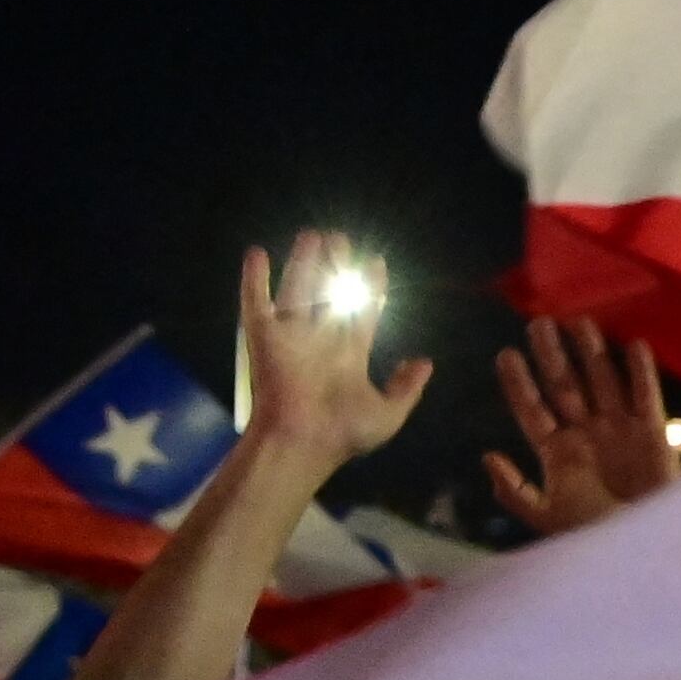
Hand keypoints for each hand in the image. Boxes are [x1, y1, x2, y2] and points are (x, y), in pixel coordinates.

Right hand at [235, 230, 433, 477]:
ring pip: (298, 290)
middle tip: (342, 239)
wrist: (303, 444)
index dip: (371, 287)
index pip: (363, 312)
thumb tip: (425, 362)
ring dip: (304, 262)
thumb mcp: (389, 413)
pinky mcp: (263, 338)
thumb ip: (407, 388)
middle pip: (331, 294)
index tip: (376, 262)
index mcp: (349, 356)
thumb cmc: (344, 435)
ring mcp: (292, 338)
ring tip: (313, 235)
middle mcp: (321, 341)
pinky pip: (256, 302)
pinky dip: (255, 279)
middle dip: (338, 266)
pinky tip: (257, 254)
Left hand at [485, 318, 680, 536]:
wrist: (643, 550)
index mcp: (557, 452)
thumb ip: (515, 489)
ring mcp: (618, 430)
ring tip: (578, 322)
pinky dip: (641, 373)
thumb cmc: (594, 534)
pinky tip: (633, 346)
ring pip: (601, 382)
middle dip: (551, 356)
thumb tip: (487, 456)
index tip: (505, 354)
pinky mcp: (651, 434)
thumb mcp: (546, 518)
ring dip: (591, 353)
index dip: (519, 382)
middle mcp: (585, 433)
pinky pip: (645, 397)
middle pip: (564, 386)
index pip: (532, 408)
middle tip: (539, 324)